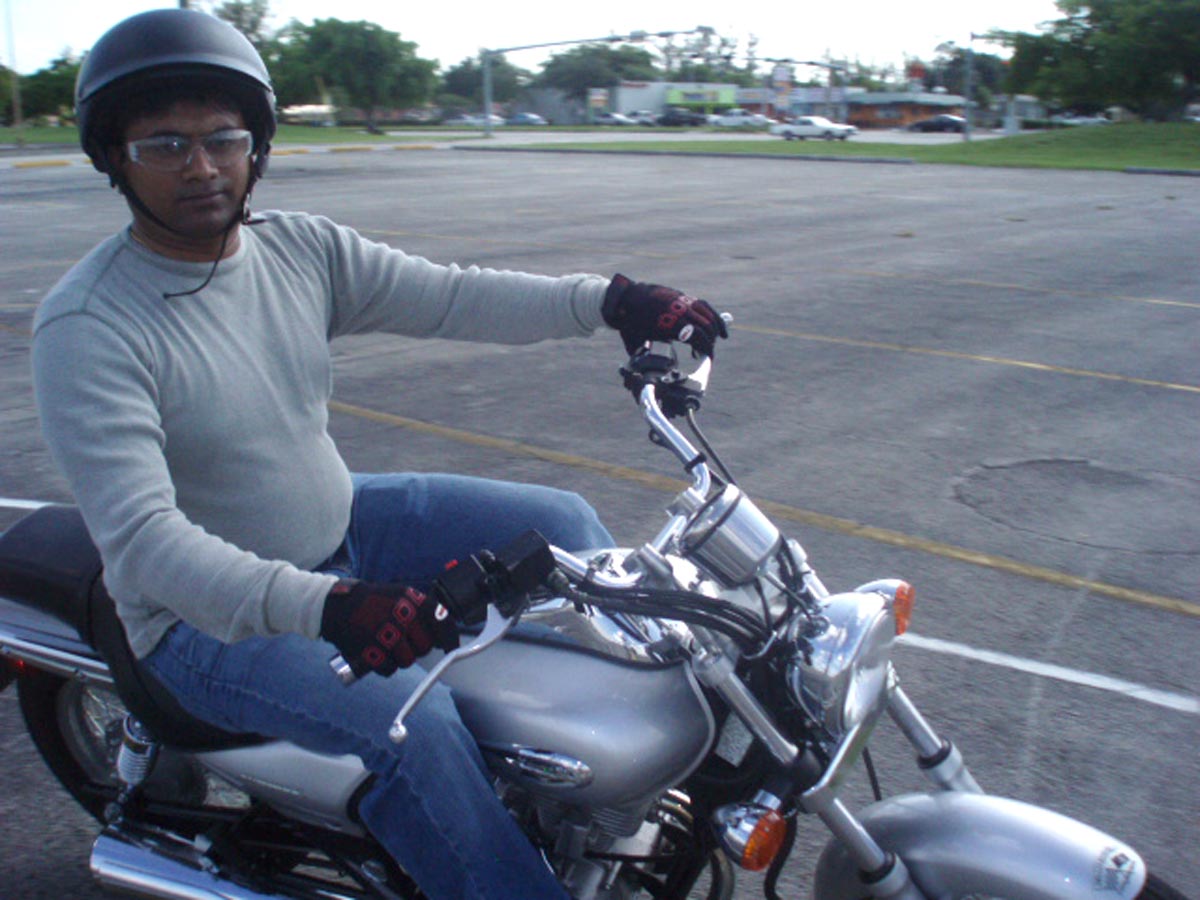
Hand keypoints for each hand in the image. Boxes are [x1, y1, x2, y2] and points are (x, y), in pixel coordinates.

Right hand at [320, 580, 458, 677]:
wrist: (339, 606)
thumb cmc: (374, 602)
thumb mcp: (402, 596)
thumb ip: (423, 611)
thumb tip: (445, 635)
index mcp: (413, 600)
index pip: (442, 621)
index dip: (449, 638)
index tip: (451, 649)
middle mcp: (402, 616)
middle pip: (425, 647)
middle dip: (417, 648)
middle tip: (403, 641)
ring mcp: (387, 634)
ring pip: (407, 661)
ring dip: (399, 658)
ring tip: (386, 645)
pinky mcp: (372, 652)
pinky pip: (389, 670)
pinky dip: (384, 666)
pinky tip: (376, 653)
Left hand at [602, 274, 727, 356]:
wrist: (626, 297)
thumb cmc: (631, 322)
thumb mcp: (636, 342)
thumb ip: (644, 358)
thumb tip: (647, 374)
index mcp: (669, 323)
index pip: (696, 335)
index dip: (706, 348)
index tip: (708, 358)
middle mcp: (678, 310)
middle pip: (705, 326)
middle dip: (710, 341)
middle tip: (707, 353)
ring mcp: (681, 301)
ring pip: (707, 314)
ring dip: (715, 328)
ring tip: (718, 339)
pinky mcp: (682, 296)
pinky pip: (703, 305)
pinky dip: (713, 315)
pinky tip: (718, 325)